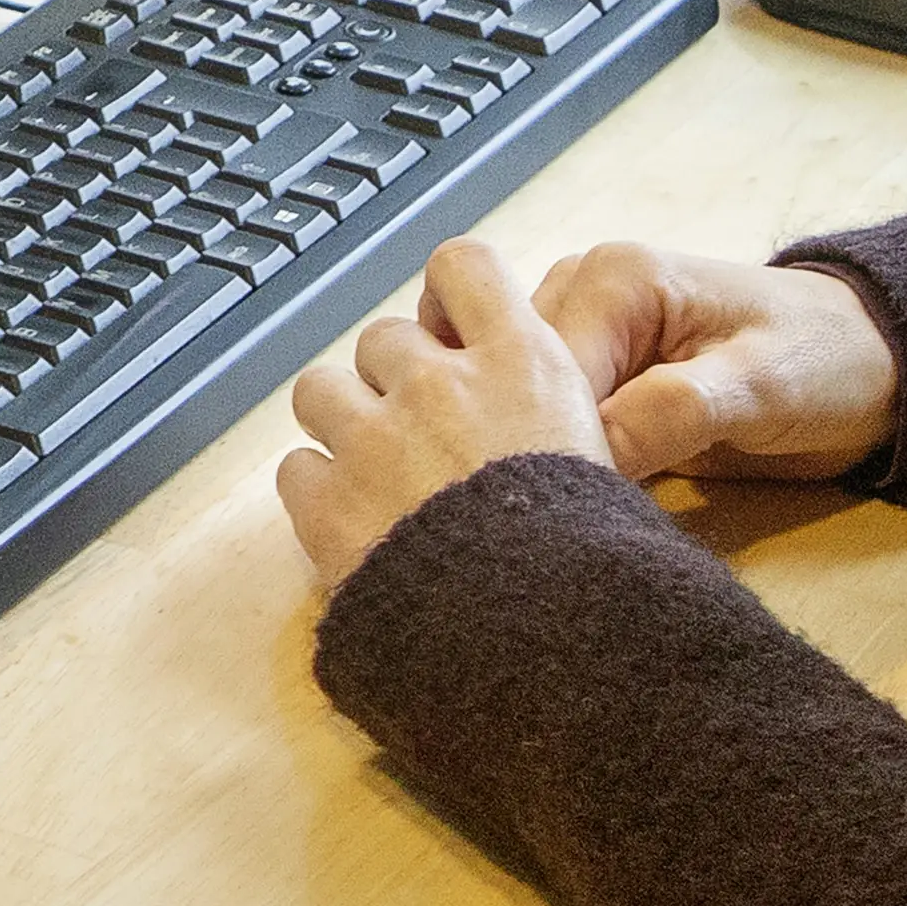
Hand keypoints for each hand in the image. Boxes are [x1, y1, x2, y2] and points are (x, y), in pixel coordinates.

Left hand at [273, 237, 610, 590]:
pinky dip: (319, 494)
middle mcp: (442, 383)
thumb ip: (555, 422)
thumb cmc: (593, 566)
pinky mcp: (329, 502)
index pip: (462, 266)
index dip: (448, 293)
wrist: (544, 639)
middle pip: (384, 338)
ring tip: (374, 476)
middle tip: (423, 439)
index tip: (451, 325)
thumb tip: (532, 425)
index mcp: (523, 363)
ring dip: (342, 424)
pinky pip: (297, 469)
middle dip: (395, 380)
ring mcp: (377, 438)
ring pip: (320, 389)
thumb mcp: (609, 467)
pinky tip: (356, 529)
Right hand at [532, 243, 903, 490]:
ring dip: (534, 455)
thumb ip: (670, 414)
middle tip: (557, 514)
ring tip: (556, 512)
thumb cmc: (825, 361)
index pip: (533, 370)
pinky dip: (554, 455)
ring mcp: (585, 338)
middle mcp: (580, 296)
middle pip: (509, 384)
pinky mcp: (597, 379)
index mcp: (612, 280)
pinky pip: (549, 418)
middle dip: (526, 448)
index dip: (541, 440)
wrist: (871, 364)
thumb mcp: (758, 388)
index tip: (557, 507)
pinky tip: (564, 499)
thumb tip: (588, 456)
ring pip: (517, 403)